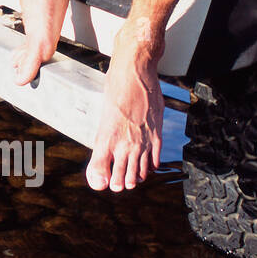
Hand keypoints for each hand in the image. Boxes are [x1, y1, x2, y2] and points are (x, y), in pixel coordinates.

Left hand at [86, 24, 164, 191]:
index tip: (104, 185)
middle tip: (120, 185)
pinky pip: (154, 157)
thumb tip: (100, 163)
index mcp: (107, 137)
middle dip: (120, 181)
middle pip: (122, 174)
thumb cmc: (115, 89)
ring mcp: (142, 139)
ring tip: (133, 181)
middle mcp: (125, 142)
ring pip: (139, 169)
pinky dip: (151, 165)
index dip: (102, 179)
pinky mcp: (156, 133)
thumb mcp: (103, 116)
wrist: (135, 71)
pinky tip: (149, 167)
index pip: (102, 170)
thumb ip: (102, 144)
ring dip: (135, 176)